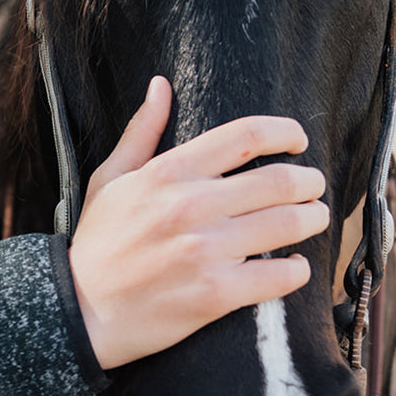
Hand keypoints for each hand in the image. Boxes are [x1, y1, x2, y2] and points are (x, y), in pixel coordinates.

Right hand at [69, 76, 328, 371]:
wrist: (80, 310)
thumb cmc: (97, 242)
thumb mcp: (110, 178)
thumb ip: (142, 132)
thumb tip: (160, 85)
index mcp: (169, 173)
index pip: (244, 136)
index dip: (283, 132)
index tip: (297, 140)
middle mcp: (190, 206)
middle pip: (278, 180)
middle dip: (308, 181)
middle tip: (315, 186)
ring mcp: (204, 251)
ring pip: (286, 225)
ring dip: (312, 219)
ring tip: (315, 218)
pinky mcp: (214, 295)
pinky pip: (277, 276)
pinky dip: (297, 270)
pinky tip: (295, 266)